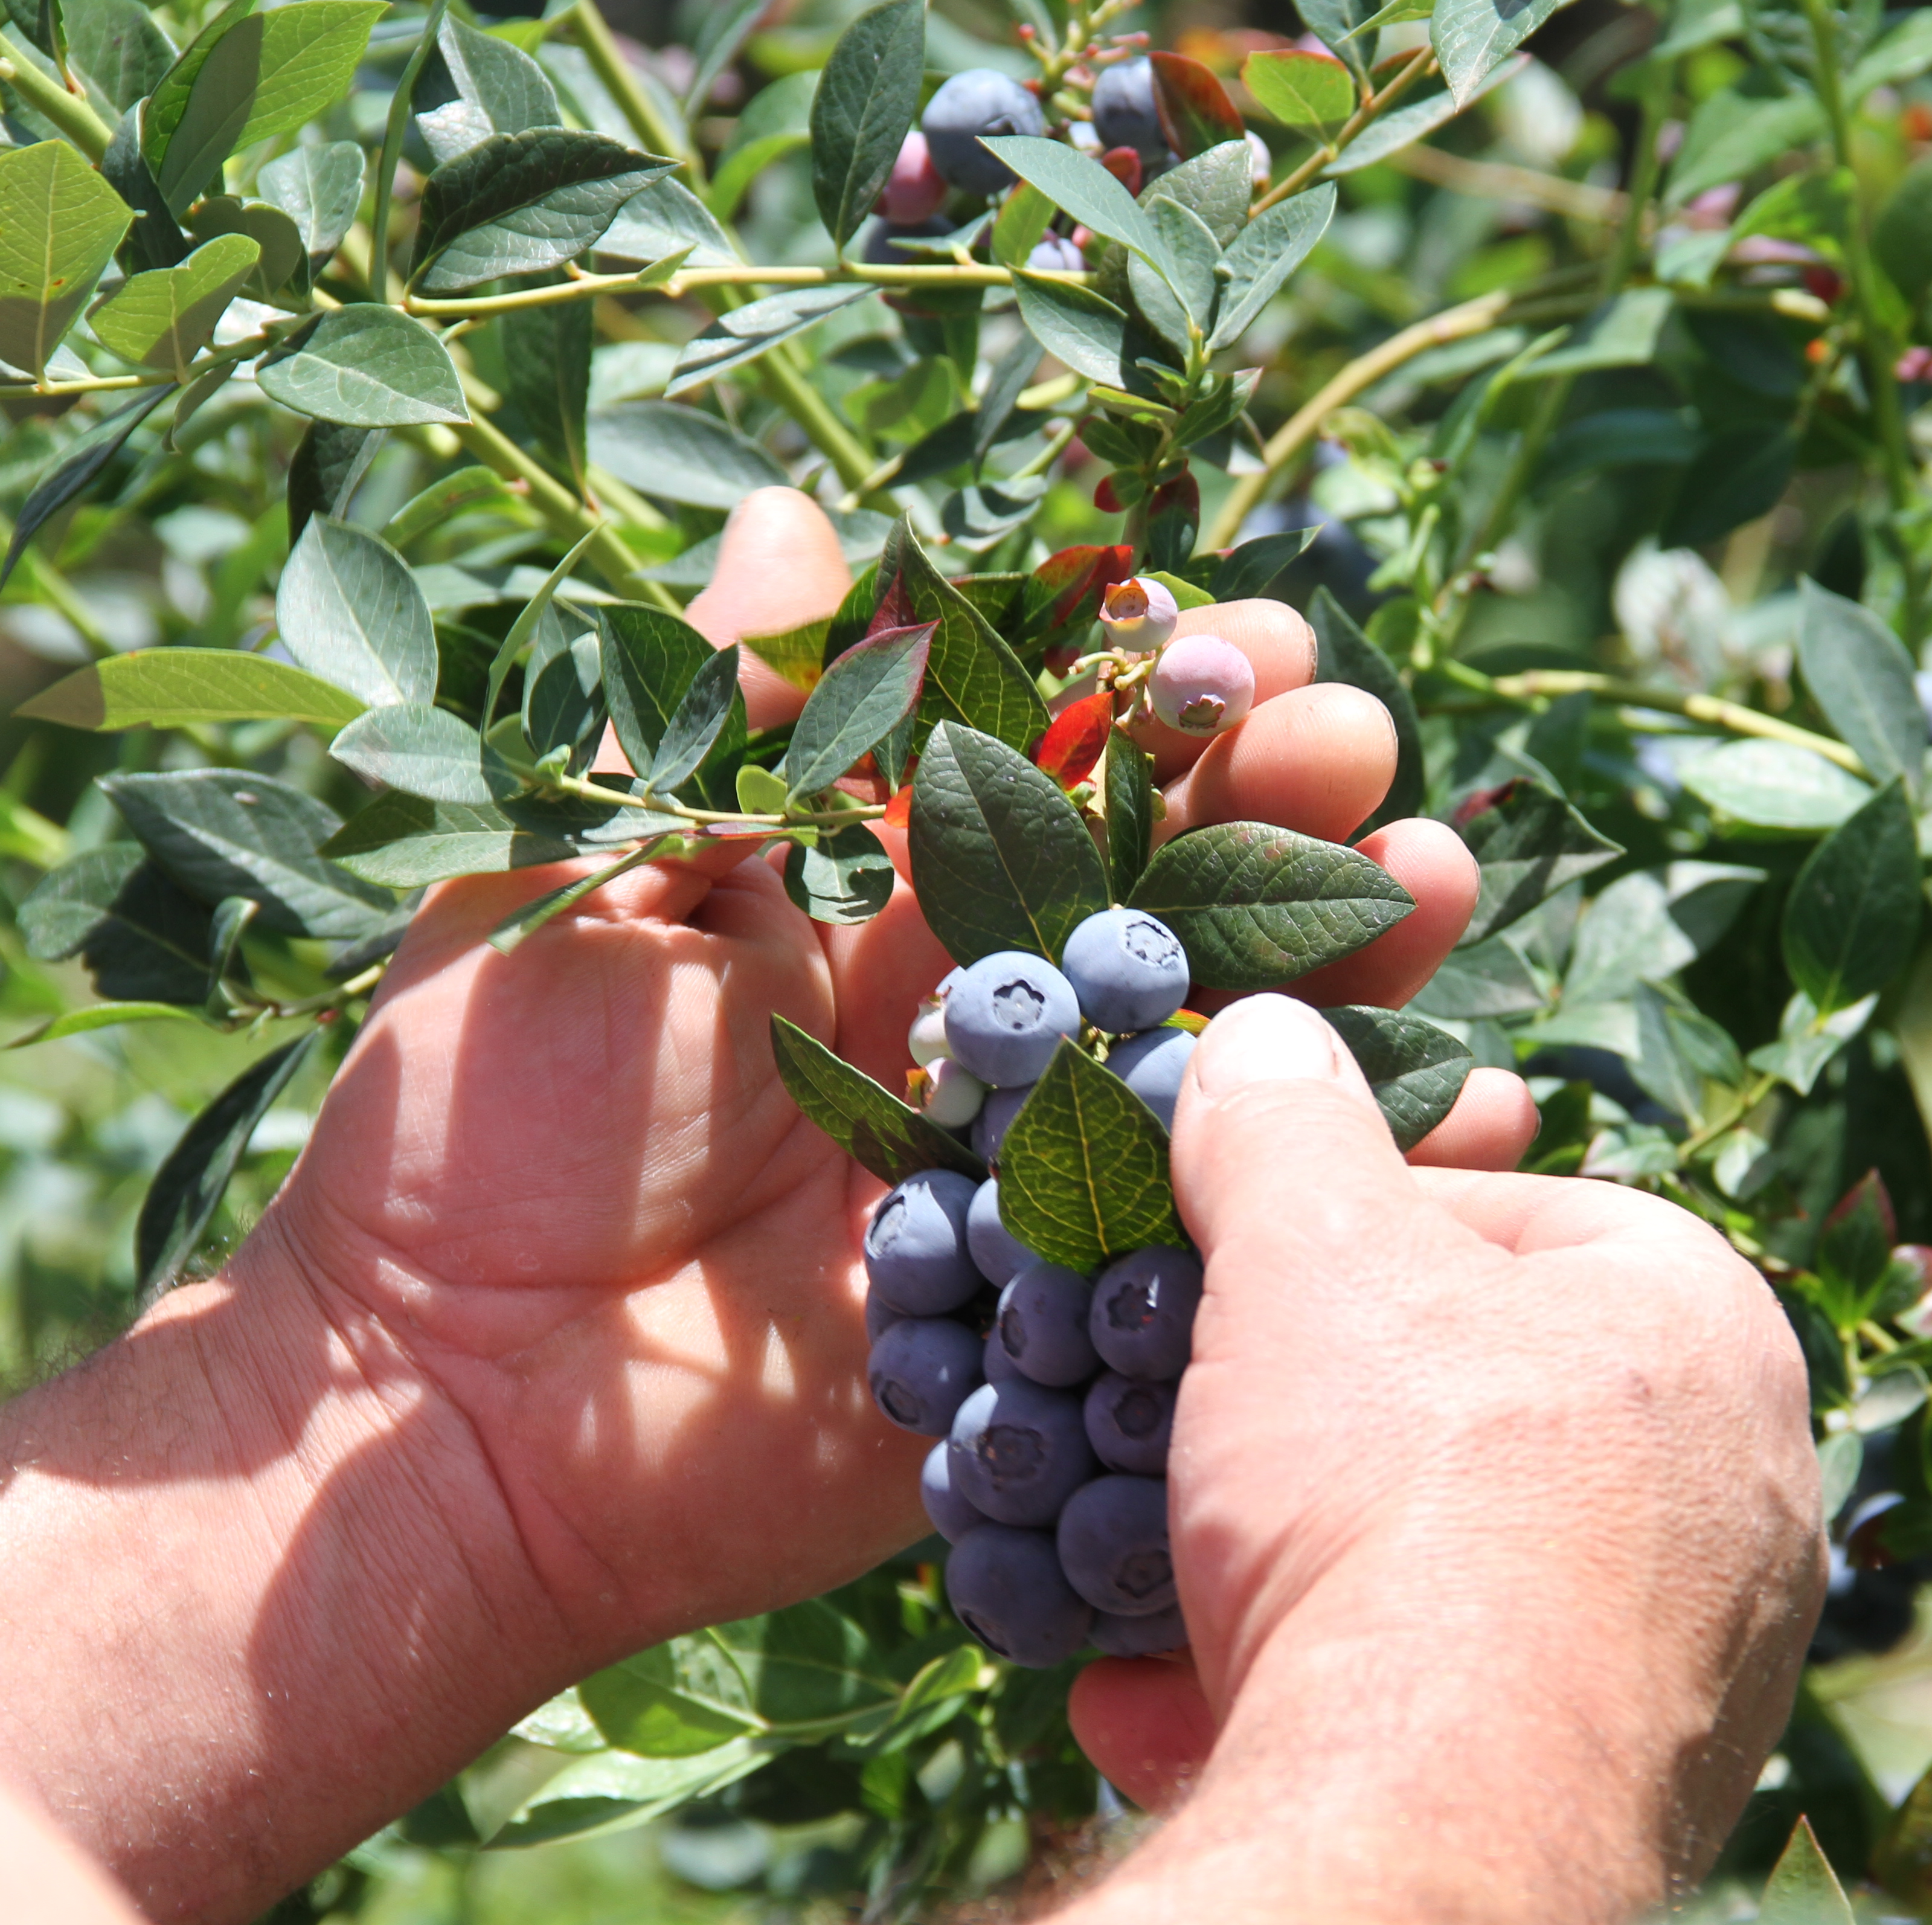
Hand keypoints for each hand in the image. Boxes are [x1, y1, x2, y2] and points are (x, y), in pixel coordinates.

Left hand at [259, 492, 1531, 1656]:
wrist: (452, 1409)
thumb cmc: (487, 1124)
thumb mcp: (588, 883)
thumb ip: (721, 718)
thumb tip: (798, 508)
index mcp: (867, 911)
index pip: (1054, 769)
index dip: (1155, 694)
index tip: (1245, 634)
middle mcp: (975, 1032)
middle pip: (1170, 900)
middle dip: (1280, 809)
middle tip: (1363, 752)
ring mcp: (1038, 1180)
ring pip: (1228, 1055)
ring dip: (1351, 967)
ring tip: (1438, 882)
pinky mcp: (1068, 1326)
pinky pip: (1236, 1250)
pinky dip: (1361, 1192)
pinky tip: (1479, 1114)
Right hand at [1066, 997, 1822, 1874]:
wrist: (1442, 1824)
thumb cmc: (1407, 1488)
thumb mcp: (1309, 1251)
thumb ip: (1282, 1125)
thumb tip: (1267, 1030)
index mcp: (1709, 1328)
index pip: (1518, 1222)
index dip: (1345, 1234)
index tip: (1232, 1273)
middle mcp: (1740, 1498)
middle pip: (1467, 1415)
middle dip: (1299, 1431)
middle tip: (1178, 1437)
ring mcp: (1688, 1669)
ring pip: (1437, 1581)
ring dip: (1275, 1580)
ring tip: (1148, 1593)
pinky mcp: (1610, 1807)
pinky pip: (1431, 1722)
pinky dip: (1299, 1708)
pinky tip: (1170, 1719)